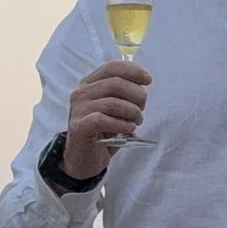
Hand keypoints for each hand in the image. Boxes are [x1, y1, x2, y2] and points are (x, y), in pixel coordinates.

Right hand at [63, 60, 149, 177]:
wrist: (84, 159)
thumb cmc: (103, 131)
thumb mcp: (116, 109)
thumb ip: (124, 95)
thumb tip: (143, 86)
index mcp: (90, 84)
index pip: (112, 68)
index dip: (133, 71)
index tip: (148, 80)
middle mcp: (81, 93)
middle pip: (115, 83)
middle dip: (137, 95)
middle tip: (142, 110)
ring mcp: (77, 110)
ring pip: (112, 102)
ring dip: (132, 112)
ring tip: (136, 122)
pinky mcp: (78, 127)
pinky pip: (102, 119)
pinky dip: (121, 124)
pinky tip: (129, 129)